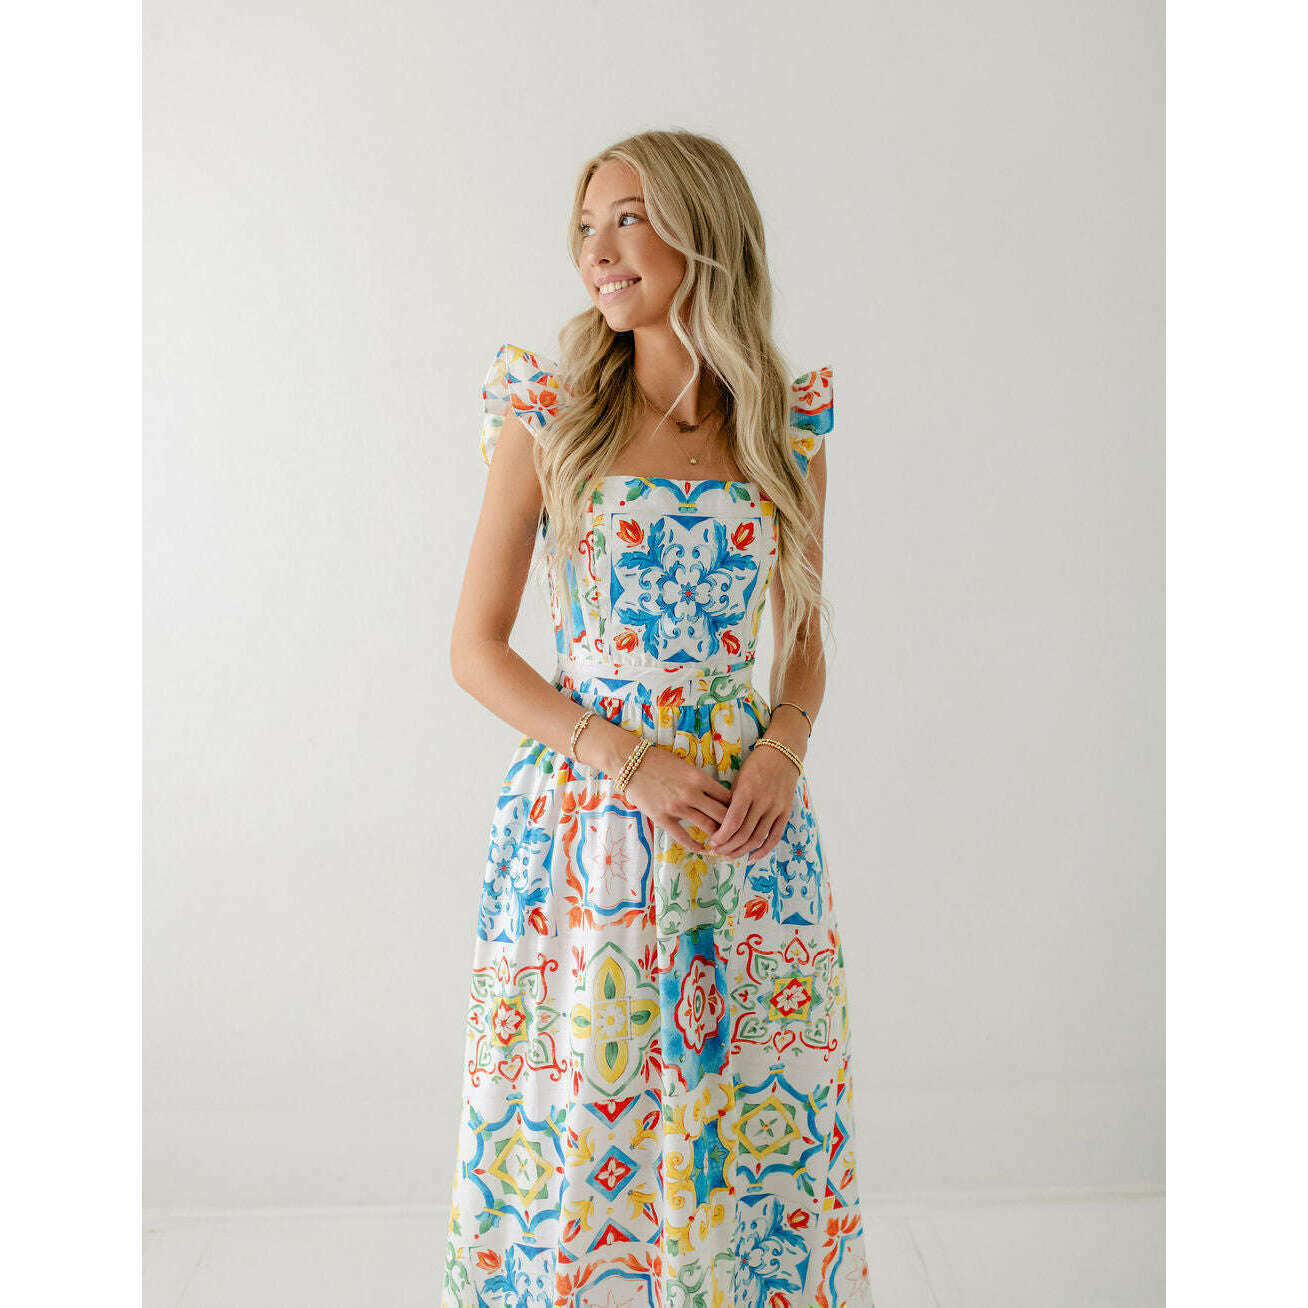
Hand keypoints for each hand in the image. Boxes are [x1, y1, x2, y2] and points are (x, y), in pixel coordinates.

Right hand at [622, 742, 734, 854]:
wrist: (631, 763)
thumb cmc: (660, 762)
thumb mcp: (686, 767)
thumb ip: (702, 783)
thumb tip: (719, 798)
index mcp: (699, 778)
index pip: (727, 797)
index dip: (737, 808)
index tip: (740, 815)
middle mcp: (692, 794)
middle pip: (722, 814)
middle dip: (733, 825)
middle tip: (737, 833)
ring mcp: (677, 807)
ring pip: (707, 826)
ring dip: (718, 837)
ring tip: (723, 842)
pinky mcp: (662, 818)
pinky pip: (683, 837)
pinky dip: (696, 845)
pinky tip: (703, 848)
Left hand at [703, 734, 802, 860]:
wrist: (783, 754)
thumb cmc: (755, 765)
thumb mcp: (738, 778)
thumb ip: (731, 801)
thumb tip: (718, 824)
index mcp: (747, 791)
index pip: (732, 821)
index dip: (721, 836)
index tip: (712, 842)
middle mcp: (763, 801)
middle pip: (743, 834)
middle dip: (727, 847)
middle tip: (716, 851)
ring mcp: (776, 808)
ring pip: (757, 838)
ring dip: (741, 851)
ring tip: (729, 855)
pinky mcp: (786, 813)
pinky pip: (774, 837)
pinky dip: (763, 851)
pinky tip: (751, 857)